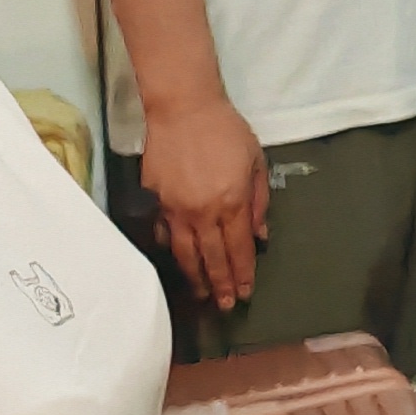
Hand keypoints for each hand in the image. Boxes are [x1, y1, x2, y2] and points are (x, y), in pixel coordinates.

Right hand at [141, 93, 271, 313]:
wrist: (182, 108)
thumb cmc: (226, 131)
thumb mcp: (256, 161)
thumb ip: (259, 202)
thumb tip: (259, 237)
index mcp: (232, 203)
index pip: (238, 250)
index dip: (242, 275)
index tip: (244, 293)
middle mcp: (203, 213)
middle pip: (212, 259)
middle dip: (219, 285)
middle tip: (224, 306)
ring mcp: (175, 209)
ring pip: (185, 254)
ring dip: (195, 277)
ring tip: (201, 294)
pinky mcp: (156, 201)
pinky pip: (165, 234)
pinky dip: (172, 251)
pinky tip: (178, 261)